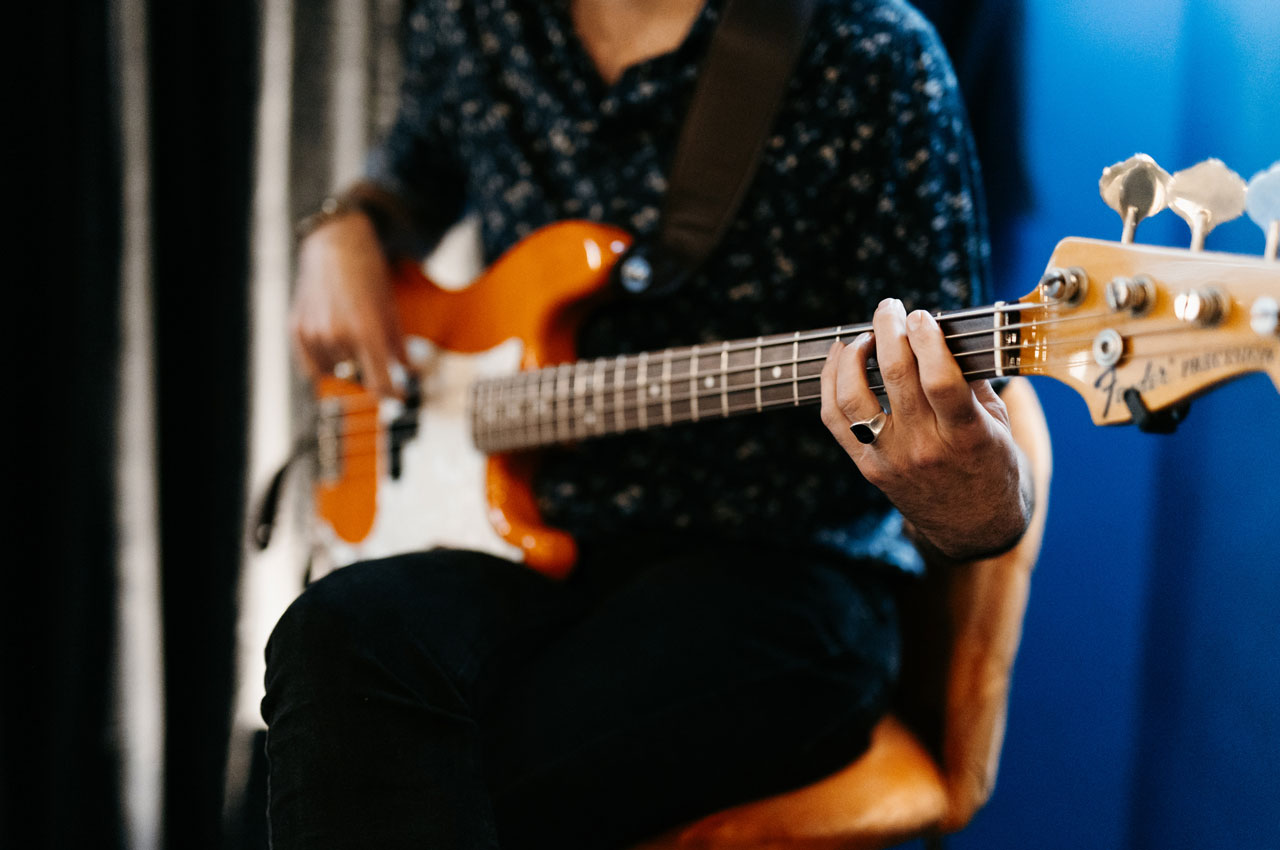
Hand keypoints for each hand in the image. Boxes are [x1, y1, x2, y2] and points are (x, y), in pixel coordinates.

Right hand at [290, 212, 407, 397]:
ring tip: (352, 336)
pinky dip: (323, 364)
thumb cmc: (368, 274)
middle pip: (357, 377)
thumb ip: (399, 347)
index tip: (398, 397)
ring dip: (346, 364)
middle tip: (374, 353)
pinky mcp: (297, 329)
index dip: (392, 395)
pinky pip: (311, 366)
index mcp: (366, 331)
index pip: (379, 383)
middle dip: (369, 370)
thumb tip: (410, 373)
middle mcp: (337, 336)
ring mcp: (314, 333)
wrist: (336, 243)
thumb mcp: (391, 310)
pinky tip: (334, 350)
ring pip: (334, 371)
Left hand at [819, 298, 1031, 561]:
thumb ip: (972, 379)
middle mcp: (924, 447)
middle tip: (891, 308)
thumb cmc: (994, 466)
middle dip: (889, 330)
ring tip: (865, 335)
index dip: (927, 339)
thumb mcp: (999, 423)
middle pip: (895, 377)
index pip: (940, 379)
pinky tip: (841, 358)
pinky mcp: (868, 468)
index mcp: (966, 435)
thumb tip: (942, 330)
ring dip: (853, 355)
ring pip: (853, 397)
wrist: (975, 528)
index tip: (922, 314)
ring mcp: (890, 458)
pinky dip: (830, 382)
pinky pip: (834, 419)